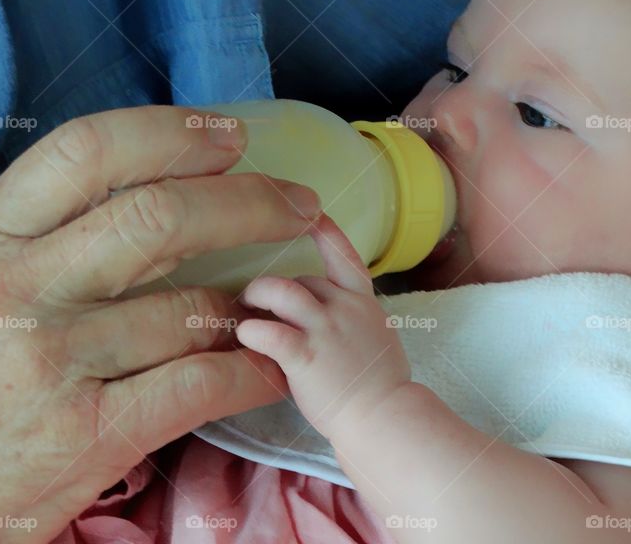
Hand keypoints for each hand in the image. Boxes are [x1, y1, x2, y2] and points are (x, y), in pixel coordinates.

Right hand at [0, 105, 321, 542]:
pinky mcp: (91, 432)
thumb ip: (45, 231)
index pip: (89, 152)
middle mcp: (17, 290)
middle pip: (159, 216)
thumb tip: (157, 182)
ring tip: (274, 298)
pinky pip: (202, 381)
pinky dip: (251, 370)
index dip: (174, 134)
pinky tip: (267, 364)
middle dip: (250, 202)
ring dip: (252, 300)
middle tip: (296, 204)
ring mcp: (54, 362)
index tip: (231, 138)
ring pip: (191, 305)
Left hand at [236, 215, 410, 441]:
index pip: (344, 255)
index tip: (310, 213)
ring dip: (257, 295)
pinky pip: (268, 332)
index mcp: (364, 302)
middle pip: (301, 278)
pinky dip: (251, 330)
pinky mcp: (305, 356)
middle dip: (277, 290)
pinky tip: (246, 337)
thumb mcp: (376, 336)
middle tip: (257, 304)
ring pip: (281, 291)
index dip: (326, 232)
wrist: (384, 417)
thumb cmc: (380, 386)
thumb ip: (353, 317)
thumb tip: (331, 312)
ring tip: (245, 310)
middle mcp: (345, 307)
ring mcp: (326, 330)